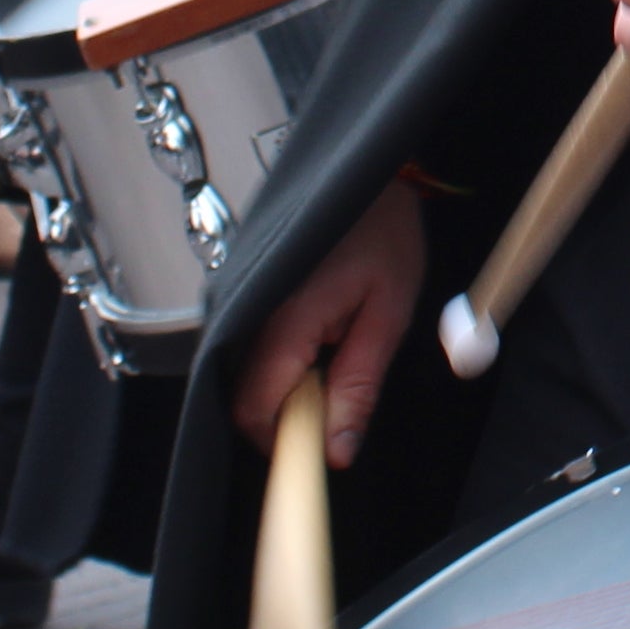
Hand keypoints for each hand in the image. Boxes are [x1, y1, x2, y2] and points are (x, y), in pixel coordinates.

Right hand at [227, 177, 425, 460]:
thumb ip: (359, 386)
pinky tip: (317, 342)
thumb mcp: (388, 316)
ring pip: (244, 379)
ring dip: (286, 391)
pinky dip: (281, 365)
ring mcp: (241, 301)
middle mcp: (249, 311)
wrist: (367, 174)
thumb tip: (338, 450)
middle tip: (336, 404)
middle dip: (286, 420)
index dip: (283, 443)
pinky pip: (249, 352)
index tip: (319, 454)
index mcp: (285, 317)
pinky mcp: (244, 296)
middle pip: (242, 400)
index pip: (255, 409)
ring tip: (332, 356)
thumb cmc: (384, 232)